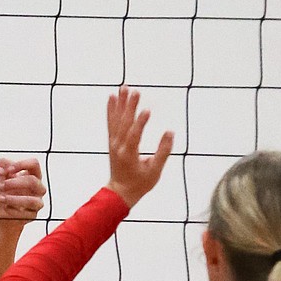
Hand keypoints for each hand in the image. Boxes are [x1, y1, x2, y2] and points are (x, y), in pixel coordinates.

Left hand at [0, 156, 45, 225]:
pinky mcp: (33, 215)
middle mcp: (39, 188)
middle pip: (32, 181)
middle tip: (1, 186)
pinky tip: (4, 207)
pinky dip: (11, 210)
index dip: (22, 164)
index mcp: (34, 175)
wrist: (5, 212)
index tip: (8, 170)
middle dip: (14, 183)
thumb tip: (1, 168)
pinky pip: (24, 213)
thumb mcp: (2, 177)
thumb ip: (2, 166)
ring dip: (13, 198)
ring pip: (31, 200)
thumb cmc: (7, 192)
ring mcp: (38, 202)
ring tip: (0, 197)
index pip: (34, 164)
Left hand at [106, 87, 173, 208]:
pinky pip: (111, 122)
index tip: (147, 110)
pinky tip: (112, 97)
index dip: (141, 123)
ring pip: (116, 120)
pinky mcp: (112, 141)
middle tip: (134, 90)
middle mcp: (118, 146)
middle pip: (124, 123)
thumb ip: (163, 152)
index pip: (135, 135)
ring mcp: (113, 143)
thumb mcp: (155, 172)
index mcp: (129, 154)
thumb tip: (170, 133)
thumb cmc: (140, 184)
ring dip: (120, 103)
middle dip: (130, 106)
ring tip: (124, 88)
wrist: (120, 192)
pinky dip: (111, 110)